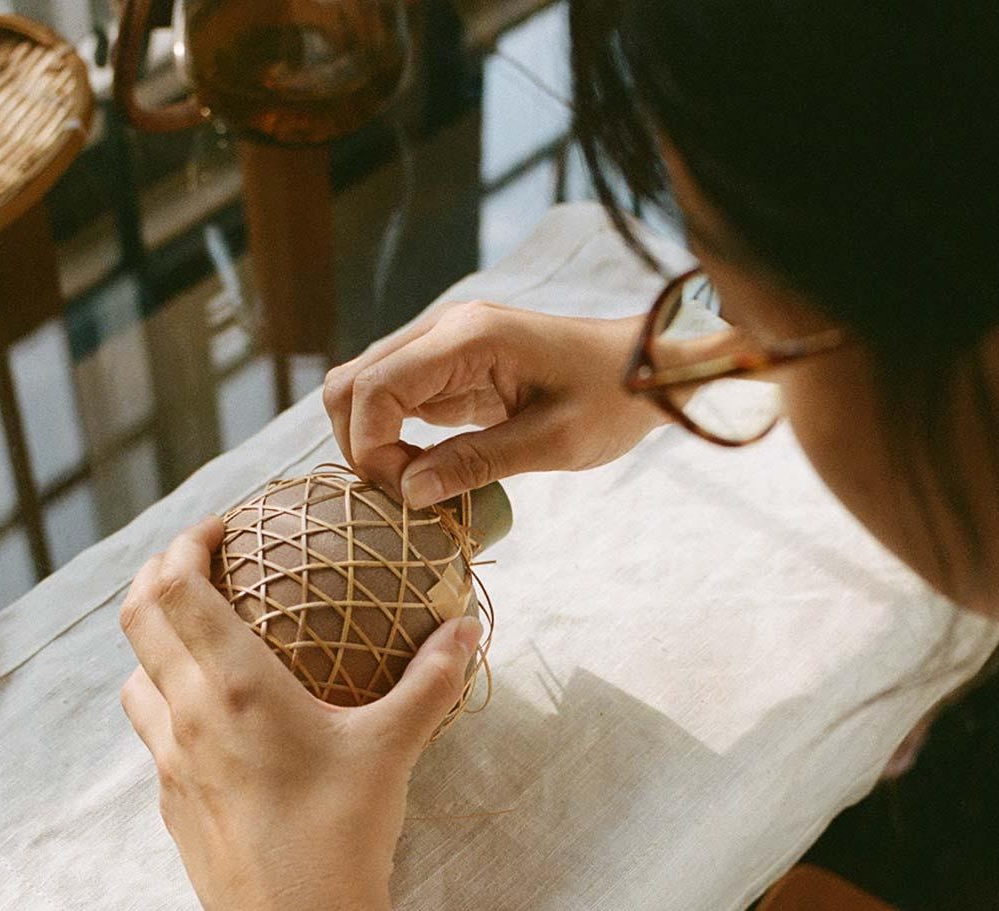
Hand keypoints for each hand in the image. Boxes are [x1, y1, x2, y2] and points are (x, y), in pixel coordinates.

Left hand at [118, 516, 482, 910]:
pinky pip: (154, 734)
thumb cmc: (344, 836)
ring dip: (156, 645)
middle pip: (137, 619)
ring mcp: (169, 764)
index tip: (219, 528)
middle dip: (159, 577)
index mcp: (231, 684)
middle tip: (203, 564)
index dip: (183, 543)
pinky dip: (169, 704)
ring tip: (202, 640)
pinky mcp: (171, 806)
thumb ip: (431, 681)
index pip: (171, 586)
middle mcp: (185, 714)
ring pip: (136, 680)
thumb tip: (468, 627)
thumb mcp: (394, 748)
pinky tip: (217, 722)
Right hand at [323, 301, 668, 506]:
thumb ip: (477, 464)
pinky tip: (425, 469)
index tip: (405, 493)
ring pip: (364, 388)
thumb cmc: (612, 399)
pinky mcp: (450, 365)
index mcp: (468, 337)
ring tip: (416, 484)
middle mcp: (444, 329)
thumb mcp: (554, 442)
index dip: (370, 448)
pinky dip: (393, 436)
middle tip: (406, 493)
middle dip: (361, 445)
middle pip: (352, 382)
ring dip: (373, 441)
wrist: (646, 368)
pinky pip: (395, 397)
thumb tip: (408, 494)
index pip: (374, 387)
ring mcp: (443, 343)